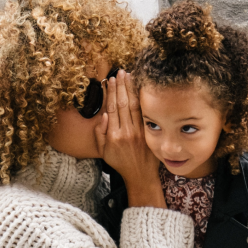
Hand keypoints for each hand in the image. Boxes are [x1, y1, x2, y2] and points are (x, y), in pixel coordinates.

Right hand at [96, 70, 163, 207]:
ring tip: (129, 75)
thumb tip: (104, 115)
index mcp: (113, 135)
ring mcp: (138, 131)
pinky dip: (142, 99)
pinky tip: (140, 88)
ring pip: (133, 105)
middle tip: (120, 72)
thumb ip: (100, 133)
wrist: (140, 175)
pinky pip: (144, 112)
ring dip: (131, 88)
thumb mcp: (103, 152)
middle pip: (122, 103)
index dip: (110, 93)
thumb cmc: (120, 163)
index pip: (111, 108)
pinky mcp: (148, 132)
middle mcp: (126, 131)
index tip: (109, 81)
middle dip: (121, 86)